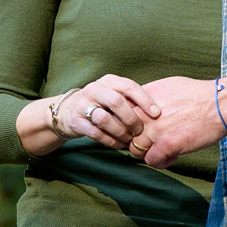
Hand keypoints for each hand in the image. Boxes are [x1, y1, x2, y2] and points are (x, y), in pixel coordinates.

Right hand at [44, 74, 160, 151]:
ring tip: (129, 139)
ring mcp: (83, 104)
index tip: (157, 114)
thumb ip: (131, 101)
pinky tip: (119, 145)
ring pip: (105, 119)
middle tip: (140, 131)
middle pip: (117, 102)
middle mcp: (95, 89)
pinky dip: (111, 141)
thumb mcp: (114, 95)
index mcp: (109, 81)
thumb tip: (158, 114)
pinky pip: (96, 133)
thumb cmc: (102, 104)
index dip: (144, 100)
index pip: (129, 86)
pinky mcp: (76, 121)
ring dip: (121, 132)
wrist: (69, 111)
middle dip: (131, 119)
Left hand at [133, 75, 226, 169]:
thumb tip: (141, 105)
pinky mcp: (166, 145)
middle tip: (153, 142)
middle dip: (137, 140)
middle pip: (126, 134)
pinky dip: (161, 161)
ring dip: (148, 152)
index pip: (123, 116)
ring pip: (136, 150)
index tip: (142, 129)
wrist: (220, 103)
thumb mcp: (167, 86)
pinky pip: (151, 161)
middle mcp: (144, 114)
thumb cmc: (198, 93)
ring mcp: (154, 131)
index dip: (131, 125)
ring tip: (164, 149)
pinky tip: (173, 155)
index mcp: (143, 98)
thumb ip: (149, 98)